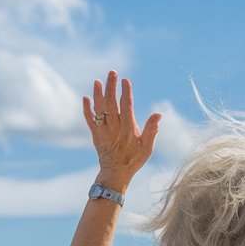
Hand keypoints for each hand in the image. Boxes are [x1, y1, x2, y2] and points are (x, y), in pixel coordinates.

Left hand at [83, 71, 160, 191]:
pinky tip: (86, 97)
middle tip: (112, 72)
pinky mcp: (95, 134)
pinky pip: (89, 119)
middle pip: (111, 103)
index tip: (125, 80)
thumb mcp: (147, 147)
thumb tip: (158, 114)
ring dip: (97, 93)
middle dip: (111, 86)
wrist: (116, 173)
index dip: (125, 92)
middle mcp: (114, 128)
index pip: (126, 106)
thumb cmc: (134, 159)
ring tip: (98, 81)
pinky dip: (86, 108)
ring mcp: (103, 130)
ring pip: (99, 108)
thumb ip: (151, 130)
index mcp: (128, 129)